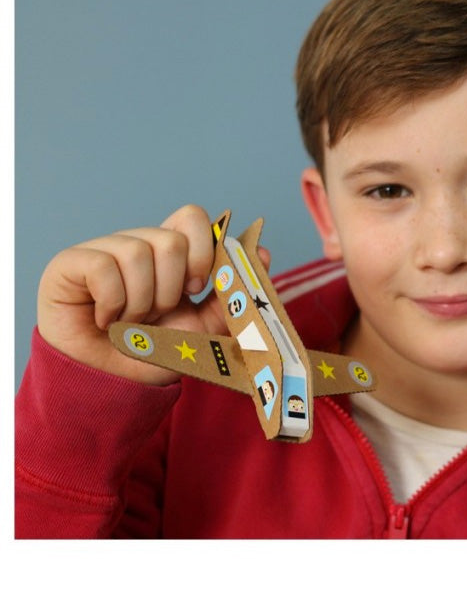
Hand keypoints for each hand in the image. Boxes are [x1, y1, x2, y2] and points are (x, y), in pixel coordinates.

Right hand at [37, 204, 269, 385]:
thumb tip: (262, 254)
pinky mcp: (70, 263)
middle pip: (172, 239)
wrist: (109, 384)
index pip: (192, 217)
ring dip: (141, 301)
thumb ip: (230, 296)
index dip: (202, 250)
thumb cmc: (152, 351)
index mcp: (169, 253)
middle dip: (172, 288)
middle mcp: (137, 243)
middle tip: (159, 312)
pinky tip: (106, 320)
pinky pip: (103, 266)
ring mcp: (103, 250)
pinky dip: (112, 303)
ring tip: (131, 321)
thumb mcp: (202, 328)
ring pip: (138, 252)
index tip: (198, 288)